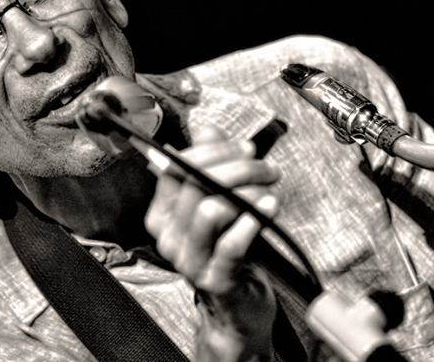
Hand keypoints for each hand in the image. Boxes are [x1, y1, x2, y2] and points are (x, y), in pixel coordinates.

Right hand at [144, 126, 279, 360]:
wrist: (238, 305)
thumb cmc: (231, 251)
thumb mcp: (220, 203)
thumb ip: (211, 165)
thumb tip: (206, 129)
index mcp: (162, 214)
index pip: (178, 166)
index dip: (214, 150)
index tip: (245, 148)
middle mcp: (169, 237)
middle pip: (197, 183)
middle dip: (239, 167)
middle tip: (267, 169)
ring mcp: (188, 260)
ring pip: (211, 209)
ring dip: (247, 192)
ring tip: (269, 192)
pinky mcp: (214, 279)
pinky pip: (230, 243)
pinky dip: (254, 220)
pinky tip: (271, 208)